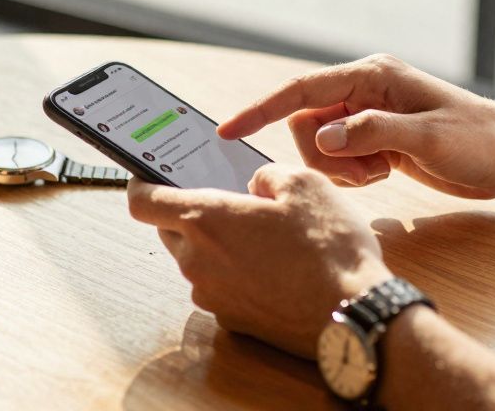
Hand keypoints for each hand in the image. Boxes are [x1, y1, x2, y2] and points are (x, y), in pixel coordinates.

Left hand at [127, 163, 393, 358]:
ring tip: (260, 234)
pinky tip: (270, 265)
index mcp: (205, 220)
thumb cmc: (328, 249)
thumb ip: (266, 175)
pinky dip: (233, 272)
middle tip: (225, 200)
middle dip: (187, 212)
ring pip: (195, 259)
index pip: (142, 202)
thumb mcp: (304, 184)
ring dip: (214, 244)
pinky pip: (218, 286)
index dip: (141, 184)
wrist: (352, 316)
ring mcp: (212, 295)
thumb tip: (255, 186)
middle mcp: (197, 261)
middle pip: (169, 230)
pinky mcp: (232, 319)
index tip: (148, 176)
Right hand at [217, 54, 494, 197]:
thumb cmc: (480, 141)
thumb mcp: (428, 138)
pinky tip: (385, 173)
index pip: (302, 91)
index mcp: (372, 77)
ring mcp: (368, 115)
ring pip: (319, 144)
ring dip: (339, 169)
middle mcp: (364, 91)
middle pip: (305, 123)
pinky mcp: (375, 138)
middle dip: (323, 155)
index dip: (262, 110)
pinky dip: (351, 174)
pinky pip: (338, 158)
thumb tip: (323, 138)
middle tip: (364, 171)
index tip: (228, 129)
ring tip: (380, 172)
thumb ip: (372, 134)